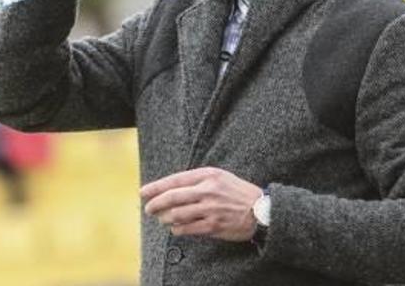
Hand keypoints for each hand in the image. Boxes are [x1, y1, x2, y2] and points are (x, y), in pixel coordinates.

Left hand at [141, 167, 262, 241]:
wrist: (261, 210)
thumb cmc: (238, 192)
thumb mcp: (220, 176)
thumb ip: (198, 179)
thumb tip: (172, 187)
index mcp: (208, 175)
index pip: (175, 180)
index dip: (156, 187)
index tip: (143, 192)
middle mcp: (207, 190)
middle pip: (172, 197)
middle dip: (155, 204)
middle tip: (148, 208)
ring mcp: (210, 209)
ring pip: (177, 214)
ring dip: (165, 218)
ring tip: (162, 218)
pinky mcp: (213, 225)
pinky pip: (187, 228)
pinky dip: (177, 229)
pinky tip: (175, 228)